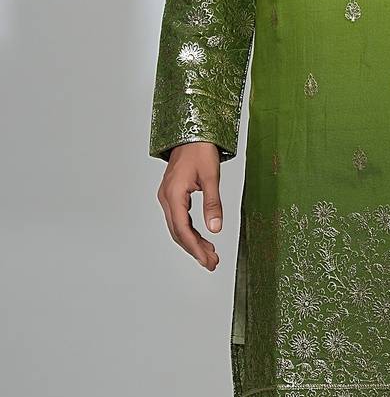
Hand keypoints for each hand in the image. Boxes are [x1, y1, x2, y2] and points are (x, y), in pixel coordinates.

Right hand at [156, 141, 222, 269]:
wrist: (192, 133)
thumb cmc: (200, 150)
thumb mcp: (211, 176)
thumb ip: (213, 203)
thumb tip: (216, 228)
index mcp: (173, 195)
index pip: (182, 230)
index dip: (195, 248)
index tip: (207, 260)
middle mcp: (166, 198)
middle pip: (178, 232)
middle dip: (195, 249)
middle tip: (212, 263)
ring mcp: (167, 196)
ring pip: (178, 227)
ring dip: (193, 242)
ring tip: (210, 254)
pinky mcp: (172, 194)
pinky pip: (179, 218)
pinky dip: (190, 230)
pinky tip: (202, 237)